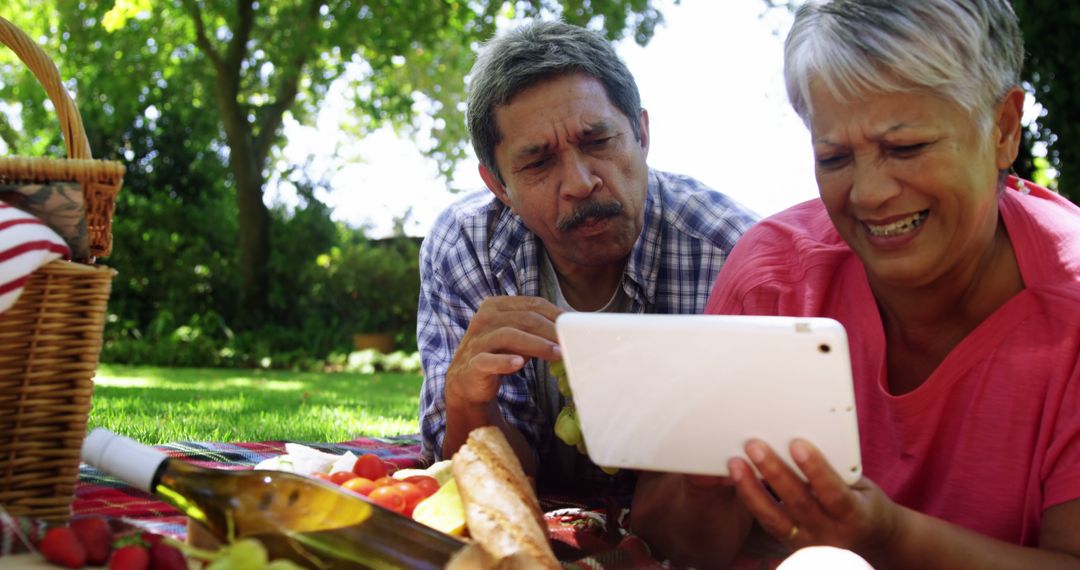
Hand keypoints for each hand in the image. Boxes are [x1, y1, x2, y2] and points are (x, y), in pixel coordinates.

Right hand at [445, 296, 562, 406]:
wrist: (467, 380)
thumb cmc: (498, 353)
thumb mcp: (518, 336)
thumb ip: (537, 328)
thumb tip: (572, 328)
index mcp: (496, 305)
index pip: (533, 304)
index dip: (557, 314)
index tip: (576, 327)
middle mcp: (484, 319)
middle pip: (525, 318)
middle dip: (551, 330)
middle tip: (572, 342)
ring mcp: (476, 341)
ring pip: (509, 336)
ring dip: (537, 344)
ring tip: (557, 354)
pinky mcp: (472, 364)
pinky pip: (488, 360)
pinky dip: (504, 361)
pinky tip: (520, 364)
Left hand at [728, 439, 899, 555]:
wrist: (871, 541)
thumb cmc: (864, 503)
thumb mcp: (861, 487)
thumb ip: (837, 471)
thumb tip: (805, 439)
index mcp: (854, 516)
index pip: (834, 494)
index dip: (816, 470)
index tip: (798, 445)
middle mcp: (830, 534)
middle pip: (799, 503)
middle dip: (775, 472)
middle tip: (755, 446)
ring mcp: (808, 542)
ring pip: (775, 518)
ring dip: (752, 489)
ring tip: (735, 463)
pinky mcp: (790, 544)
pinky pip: (767, 523)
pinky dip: (751, 501)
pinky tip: (737, 481)